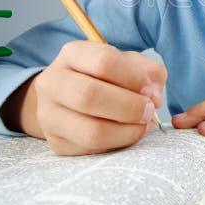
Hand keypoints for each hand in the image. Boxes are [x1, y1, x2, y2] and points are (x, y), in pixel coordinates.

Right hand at [0, 41, 166, 155]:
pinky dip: (117, 144)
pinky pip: (91, 150)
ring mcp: (49, 115)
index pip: (104, 61)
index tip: (149, 89)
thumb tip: (154, 97)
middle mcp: (53, 82)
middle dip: (130, 107)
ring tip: (143, 125)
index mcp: (72, 54)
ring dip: (127, 131)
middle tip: (149, 111)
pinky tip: (128, 134)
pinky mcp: (56, 143)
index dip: (133, 78)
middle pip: (89, 96)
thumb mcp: (129, 64)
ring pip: (90, 131)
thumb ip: (148, 73)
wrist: (68, 99)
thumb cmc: (105, 77)